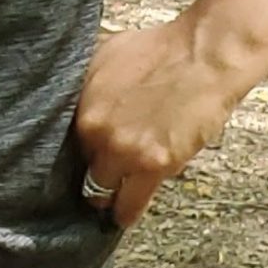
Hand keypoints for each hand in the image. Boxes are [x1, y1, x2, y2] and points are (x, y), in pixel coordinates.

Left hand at [70, 17, 242, 229]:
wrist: (202, 55)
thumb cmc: (159, 50)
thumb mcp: (103, 54)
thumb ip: (83, 82)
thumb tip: (69, 96)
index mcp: (80, 104)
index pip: (64, 144)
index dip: (77, 152)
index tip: (81, 160)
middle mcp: (95, 130)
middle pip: (81, 167)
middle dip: (91, 172)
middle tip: (99, 179)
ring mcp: (123, 150)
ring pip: (100, 191)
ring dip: (106, 197)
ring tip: (109, 203)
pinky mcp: (153, 165)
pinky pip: (130, 204)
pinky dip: (125, 213)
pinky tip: (122, 218)